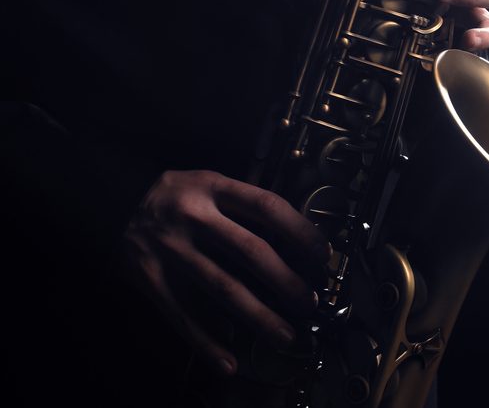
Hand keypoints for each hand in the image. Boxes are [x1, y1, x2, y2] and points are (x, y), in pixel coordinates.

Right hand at [119, 170, 331, 375]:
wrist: (111, 200)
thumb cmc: (174, 195)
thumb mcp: (209, 183)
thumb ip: (244, 205)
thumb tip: (295, 236)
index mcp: (214, 188)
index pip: (267, 206)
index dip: (299, 230)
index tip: (322, 253)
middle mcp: (193, 216)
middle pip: (250, 250)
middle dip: (285, 280)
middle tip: (308, 301)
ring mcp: (171, 249)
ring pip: (222, 287)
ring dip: (258, 316)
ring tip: (283, 334)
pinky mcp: (151, 278)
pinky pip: (183, 315)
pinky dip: (207, 341)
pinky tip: (228, 360)